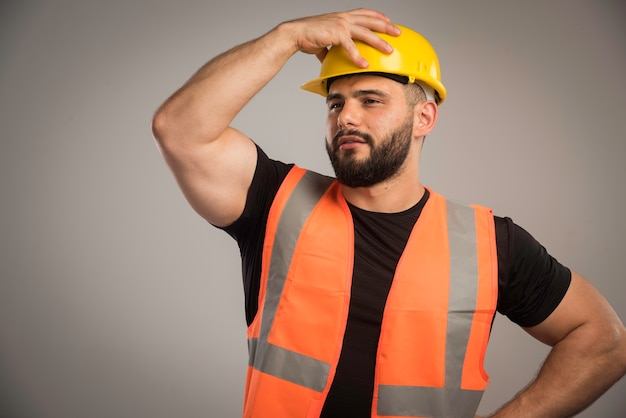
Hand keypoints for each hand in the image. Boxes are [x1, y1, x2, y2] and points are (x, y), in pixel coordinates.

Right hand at [281, 8, 400, 67]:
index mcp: (342, 16)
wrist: (295, 34)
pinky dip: (358, 57)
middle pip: (371, 21)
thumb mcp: (324, 39)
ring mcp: (341, 25)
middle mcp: (344, 18)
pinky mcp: (336, 34)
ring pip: (366, 33)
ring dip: (379, 42)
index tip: (387, 20)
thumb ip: (331, 47)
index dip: (377, 16)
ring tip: (389, 50)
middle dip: (386, 26)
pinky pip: (351, 47)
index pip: (364, 13)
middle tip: (398, 32)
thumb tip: (332, 56)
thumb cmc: (307, 36)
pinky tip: (365, 65)